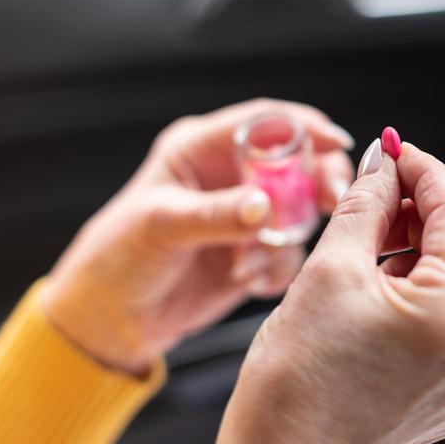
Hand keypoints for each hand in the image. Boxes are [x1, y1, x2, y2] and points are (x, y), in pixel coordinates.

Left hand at [42, 99, 354, 375]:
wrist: (109, 321)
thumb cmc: (117, 259)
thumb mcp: (161, 227)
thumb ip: (216, 215)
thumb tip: (264, 206)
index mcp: (200, 149)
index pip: (263, 122)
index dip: (303, 126)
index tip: (335, 143)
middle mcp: (229, 176)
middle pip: (297, 163)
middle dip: (316, 183)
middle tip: (331, 203)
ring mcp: (244, 215)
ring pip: (298, 212)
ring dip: (283, 240)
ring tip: (245, 264)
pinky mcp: (253, 252)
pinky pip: (288, 253)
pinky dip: (274, 269)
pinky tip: (244, 281)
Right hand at [209, 139, 444, 443]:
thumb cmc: (297, 387)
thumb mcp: (329, 270)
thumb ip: (367, 203)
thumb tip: (384, 162)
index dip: (421, 169)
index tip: (394, 151)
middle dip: (426, 208)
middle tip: (379, 196)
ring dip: (429, 248)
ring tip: (373, 248)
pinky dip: (433, 290)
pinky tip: (387, 288)